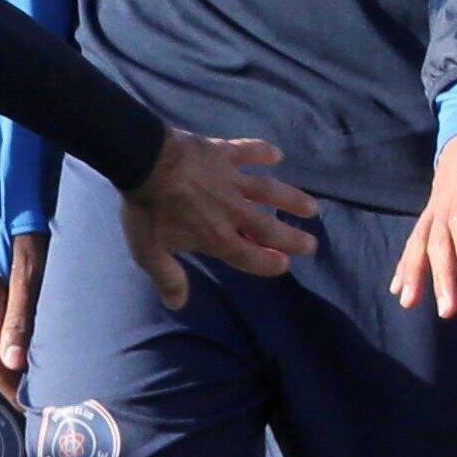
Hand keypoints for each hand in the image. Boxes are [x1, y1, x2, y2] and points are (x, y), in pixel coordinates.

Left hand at [116, 134, 316, 307]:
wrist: (144, 160)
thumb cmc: (145, 209)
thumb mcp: (149, 251)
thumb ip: (167, 277)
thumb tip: (176, 304)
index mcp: (216, 236)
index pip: (250, 256)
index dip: (268, 263)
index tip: (284, 265)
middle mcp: (232, 210)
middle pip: (269, 228)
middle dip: (292, 238)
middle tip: (311, 244)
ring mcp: (231, 180)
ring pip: (269, 191)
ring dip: (292, 199)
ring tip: (311, 207)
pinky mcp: (224, 153)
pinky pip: (248, 152)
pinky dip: (262, 152)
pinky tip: (277, 155)